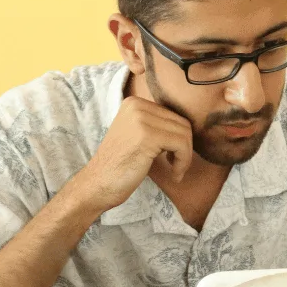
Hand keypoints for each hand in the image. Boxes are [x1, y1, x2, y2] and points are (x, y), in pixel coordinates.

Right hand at [72, 97, 192, 212]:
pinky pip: (182, 145)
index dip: (178, 139)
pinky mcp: (148, 136)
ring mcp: (141, 119)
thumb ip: (155, 125)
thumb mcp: (136, 134)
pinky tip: (174, 174)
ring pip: (185, 134)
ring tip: (175, 171)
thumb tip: (188, 127)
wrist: (98, 184)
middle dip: (185, 148)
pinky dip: (183, 162)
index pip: (173, 115)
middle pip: (181, 123)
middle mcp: (137, 105)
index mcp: (134, 102)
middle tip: (176, 166)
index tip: (171, 157)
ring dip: (185, 157)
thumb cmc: (119, 165)